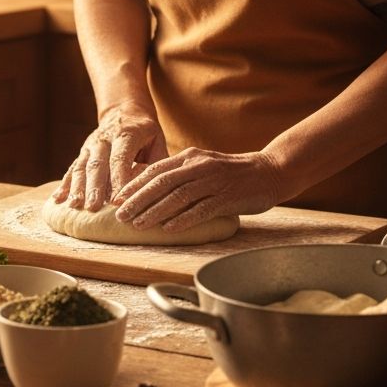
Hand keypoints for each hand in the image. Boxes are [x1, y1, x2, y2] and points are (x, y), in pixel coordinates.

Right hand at [53, 107, 167, 209]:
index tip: (117, 201)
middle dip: (94, 188)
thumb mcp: (157, 140)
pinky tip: (57, 200)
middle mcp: (104, 139)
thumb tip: (158, 187)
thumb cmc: (146, 132)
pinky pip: (71, 168)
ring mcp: (90, 146)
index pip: (120, 158)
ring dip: (77, 188)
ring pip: (82, 167)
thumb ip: (157, 162)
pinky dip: (64, 184)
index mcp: (126, 134)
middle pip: (97, 164)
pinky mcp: (82, 153)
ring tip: (74, 206)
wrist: (124, 111)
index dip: (118, 179)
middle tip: (93, 208)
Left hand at [112, 148, 282, 230]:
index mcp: (190, 157)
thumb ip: (180, 172)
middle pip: (161, 183)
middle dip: (137, 200)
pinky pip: (201, 209)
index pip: (155, 170)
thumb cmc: (232, 172)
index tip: (117, 198)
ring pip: (178, 197)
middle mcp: (199, 166)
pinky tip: (168, 229)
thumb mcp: (203, 164)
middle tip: (120, 215)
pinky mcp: (227, 198)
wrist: (270, 170)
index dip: (134, 184)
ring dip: (155, 212)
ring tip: (138, 225)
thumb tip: (150, 188)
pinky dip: (183, 219)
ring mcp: (213, 182)